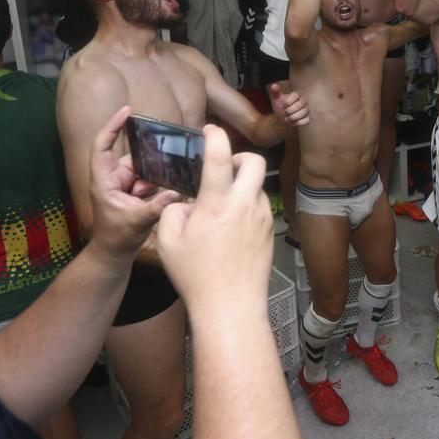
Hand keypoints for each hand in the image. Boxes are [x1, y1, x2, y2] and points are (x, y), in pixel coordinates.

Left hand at [88, 106, 181, 259]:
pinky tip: (161, 193)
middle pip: (130, 156)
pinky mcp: (133, 189)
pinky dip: (156, 183)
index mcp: (103, 180)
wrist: (114, 253)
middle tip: (157, 164)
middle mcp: (112, 177)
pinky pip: (149, 178)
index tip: (127, 110)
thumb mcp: (138, 221)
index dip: (112, 126)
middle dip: (145, 160)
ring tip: (150, 195)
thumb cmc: (117, 238)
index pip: (102, 146)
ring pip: (143, 168)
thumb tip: (177, 193)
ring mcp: (123, 183)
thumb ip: (157, 206)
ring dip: (152, 179)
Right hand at [156, 125, 272, 311]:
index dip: (215, 136)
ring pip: (259, 186)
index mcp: (217, 205)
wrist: (231, 308)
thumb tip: (187, 201)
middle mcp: (245, 206)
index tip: (209, 130)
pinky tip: (233, 225)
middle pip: (255, 161)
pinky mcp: (270, 231)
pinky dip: (248, 206)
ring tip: (222, 206)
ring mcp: (262, 218)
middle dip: (240, 157)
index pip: (220, 156)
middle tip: (224, 168)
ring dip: (243, 185)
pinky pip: (262, 207)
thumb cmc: (196, 277)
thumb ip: (174, 210)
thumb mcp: (168, 241)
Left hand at [269, 82, 309, 126]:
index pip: (295, 95)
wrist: (283, 116)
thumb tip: (274, 85)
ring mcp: (306, 110)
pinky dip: (298, 122)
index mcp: (297, 95)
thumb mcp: (277, 99)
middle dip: (290, 110)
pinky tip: (292, 122)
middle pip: (300, 104)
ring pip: (303, 112)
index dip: (288, 101)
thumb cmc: (281, 106)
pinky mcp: (307, 118)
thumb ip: (276, 92)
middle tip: (284, 113)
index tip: (283, 105)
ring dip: (293, 117)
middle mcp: (303, 101)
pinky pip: (306, 121)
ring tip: (287, 118)